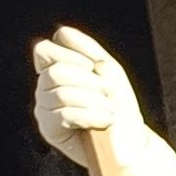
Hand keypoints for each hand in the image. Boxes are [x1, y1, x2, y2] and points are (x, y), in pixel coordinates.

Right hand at [32, 24, 165, 175]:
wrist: (131, 143)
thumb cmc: (120, 108)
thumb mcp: (109, 73)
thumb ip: (87, 49)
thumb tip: (62, 32)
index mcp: (56, 69)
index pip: (46, 49)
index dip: (75, 56)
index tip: (97, 70)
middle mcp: (44, 87)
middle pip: (55, 71)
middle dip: (88, 81)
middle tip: (108, 94)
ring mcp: (44, 108)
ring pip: (61, 92)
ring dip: (94, 101)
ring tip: (109, 111)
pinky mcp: (49, 129)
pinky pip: (64, 113)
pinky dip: (91, 115)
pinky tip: (104, 121)